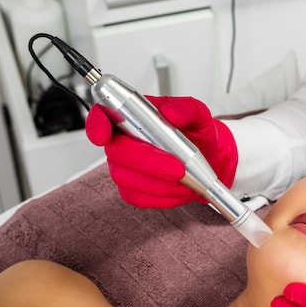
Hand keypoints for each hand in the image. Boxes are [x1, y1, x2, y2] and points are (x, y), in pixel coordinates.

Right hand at [85, 95, 237, 207]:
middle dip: (148, 162)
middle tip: (178, 167)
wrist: (209, 158)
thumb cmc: (196, 133)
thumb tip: (170, 113)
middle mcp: (122, 142)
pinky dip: (164, 196)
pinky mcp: (132, 190)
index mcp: (131, 116)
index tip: (103, 135)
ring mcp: (124, 168)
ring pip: (128, 179)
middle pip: (117, 153)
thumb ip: (185, 109)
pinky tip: (180, 189)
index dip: (96, 126)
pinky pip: (140, 198)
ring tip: (187, 178)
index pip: (101, 116)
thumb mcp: (198, 115)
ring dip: (161, 183)